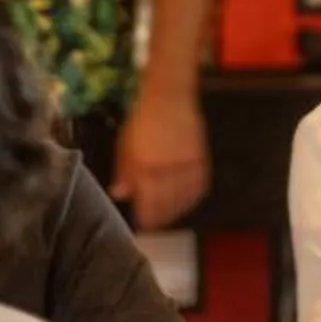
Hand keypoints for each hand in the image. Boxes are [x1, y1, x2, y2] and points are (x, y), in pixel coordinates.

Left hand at [111, 91, 210, 230]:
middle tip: (156, 224)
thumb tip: (120, 194)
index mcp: (145, 165)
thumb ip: (123, 172)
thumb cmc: (142, 119)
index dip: (147, 217)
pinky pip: (199, 186)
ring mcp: (186, 164)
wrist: (169, 96)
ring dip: (177, 211)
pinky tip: (187, 201)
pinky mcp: (200, 158)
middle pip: (167, 204)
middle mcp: (167, 168)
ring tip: (170, 217)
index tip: (144, 224)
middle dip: (161, 218)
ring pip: (184, 198)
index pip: (148, 202)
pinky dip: (193, 197)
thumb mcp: (124, 145)